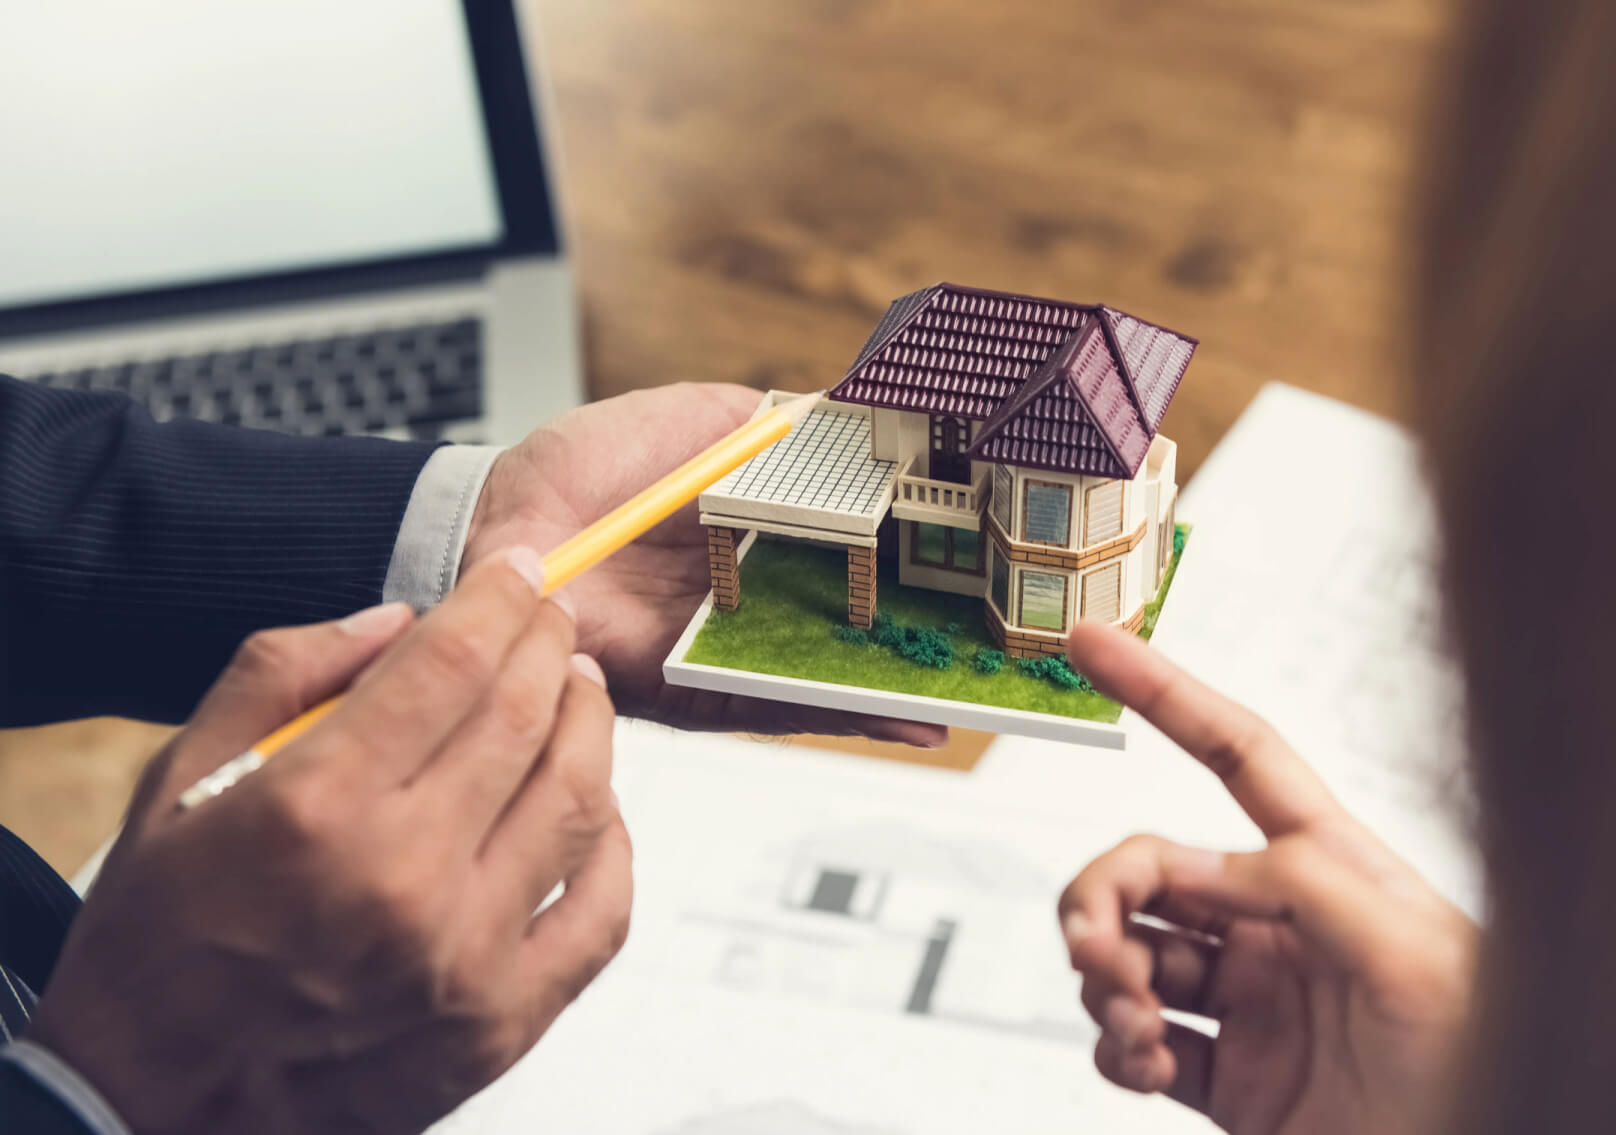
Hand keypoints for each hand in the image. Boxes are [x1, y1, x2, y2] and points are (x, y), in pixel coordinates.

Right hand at [31, 548, 630, 1134]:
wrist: (151, 1108)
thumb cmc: (160, 946)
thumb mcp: (176, 784)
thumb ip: (281, 676)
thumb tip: (397, 621)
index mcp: (317, 808)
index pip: (450, 665)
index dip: (498, 602)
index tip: (518, 574)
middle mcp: (402, 878)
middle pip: (524, 719)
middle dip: (548, 646)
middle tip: (552, 619)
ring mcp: (463, 956)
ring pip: (577, 800)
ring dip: (591, 726)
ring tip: (579, 691)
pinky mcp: (500, 1023)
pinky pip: (600, 913)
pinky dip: (613, 844)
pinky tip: (596, 805)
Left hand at [467, 383, 947, 746]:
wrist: (497, 532)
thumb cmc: (575, 475)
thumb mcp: (684, 421)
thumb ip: (758, 424)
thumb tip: (839, 405)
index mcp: (756, 533)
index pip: (852, 548)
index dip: (913, 555)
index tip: (979, 555)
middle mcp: (751, 599)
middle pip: (856, 620)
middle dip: (927, 634)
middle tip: (1007, 641)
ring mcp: (729, 649)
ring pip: (834, 672)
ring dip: (905, 682)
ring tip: (982, 689)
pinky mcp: (698, 692)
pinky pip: (778, 708)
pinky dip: (844, 714)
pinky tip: (909, 717)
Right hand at [1057, 622, 1476, 1134]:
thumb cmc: (1493, 1064)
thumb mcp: (1415, 956)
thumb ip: (1306, 889)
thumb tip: (1198, 864)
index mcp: (1334, 870)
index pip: (1237, 756)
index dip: (1164, 693)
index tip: (1095, 644)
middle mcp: (1282, 926)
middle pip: (1155, 869)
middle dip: (1104, 894)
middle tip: (1094, 944)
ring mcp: (1253, 1003)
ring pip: (1132, 956)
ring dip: (1105, 978)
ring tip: (1134, 1023)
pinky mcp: (1233, 1081)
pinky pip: (1136, 1045)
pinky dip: (1116, 1048)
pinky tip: (1143, 1062)